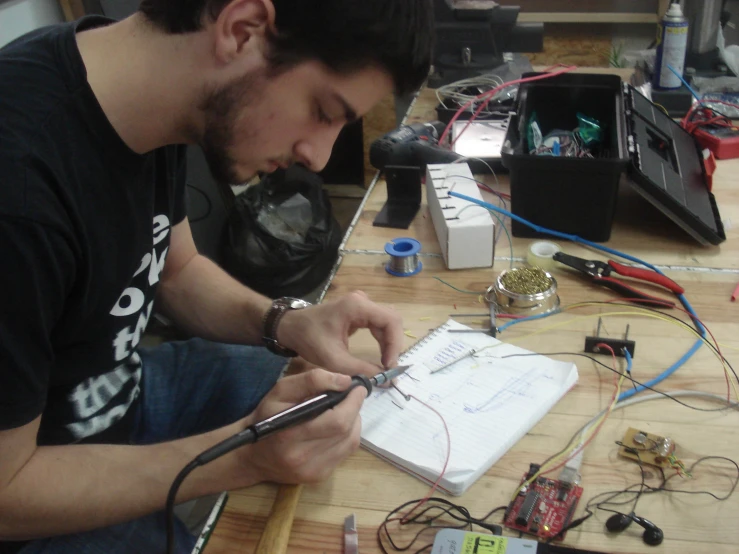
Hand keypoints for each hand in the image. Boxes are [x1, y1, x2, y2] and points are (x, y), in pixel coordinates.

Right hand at [242, 369, 364, 483]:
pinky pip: (345, 453)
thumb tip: (344, 381)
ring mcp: (312, 470)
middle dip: (355, 410)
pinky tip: (338, 427)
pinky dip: (348, 436)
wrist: (252, 454)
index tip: (357, 388)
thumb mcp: (281, 390)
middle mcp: (302, 457)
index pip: (336, 420)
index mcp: (290, 433)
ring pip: (350, 443)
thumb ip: (311, 380)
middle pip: (346, 432)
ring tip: (345, 410)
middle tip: (354, 396)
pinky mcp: (319, 477)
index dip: (352, 403)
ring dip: (354, 422)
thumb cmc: (266, 417)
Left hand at [277, 291, 403, 376]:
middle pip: (391, 320)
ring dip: (389, 343)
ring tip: (385, 364)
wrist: (290, 327)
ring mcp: (361, 304)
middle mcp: (362, 301)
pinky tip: (380, 355)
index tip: (389, 365)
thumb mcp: (334, 359)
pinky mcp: (358, 311)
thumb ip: (360, 370)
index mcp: (357, 306)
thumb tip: (385, 381)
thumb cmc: (309, 339)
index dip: (394, 344)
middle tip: (389, 367)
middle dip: (393, 344)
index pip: (390, 321)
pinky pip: (378, 324)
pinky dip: (382, 340)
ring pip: (387, 322)